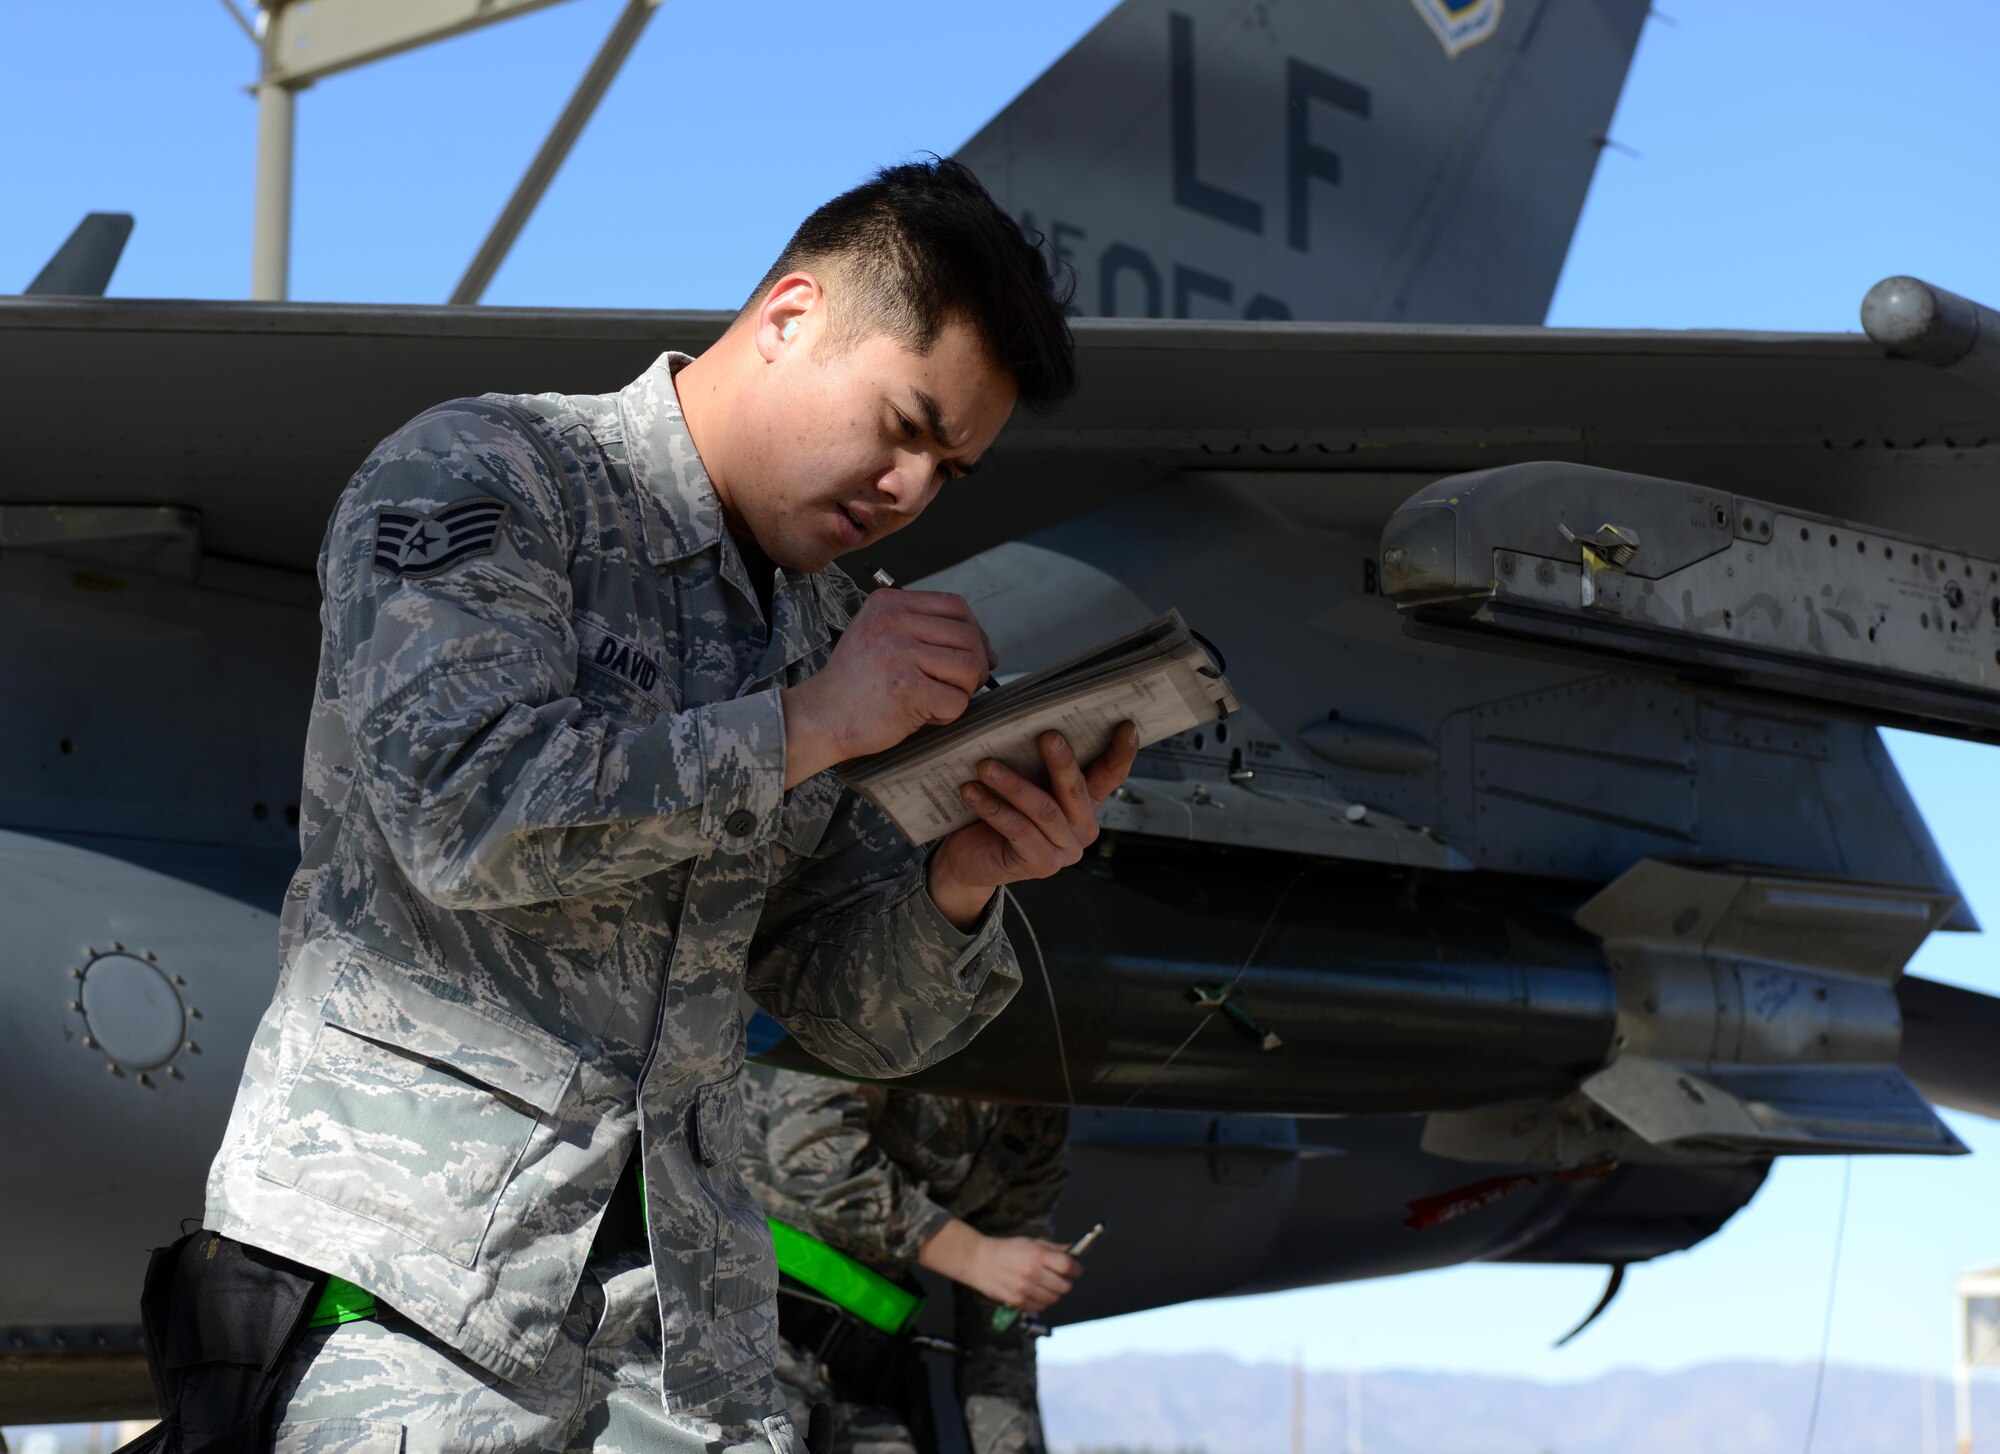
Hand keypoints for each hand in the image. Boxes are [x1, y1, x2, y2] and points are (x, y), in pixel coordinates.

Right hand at [781, 589, 995, 787]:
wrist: (818, 717)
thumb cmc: (854, 684)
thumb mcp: (878, 635)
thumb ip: (922, 630)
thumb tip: (985, 649)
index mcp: (888, 604)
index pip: (956, 606)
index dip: (975, 632)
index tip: (973, 655)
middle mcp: (893, 623)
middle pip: (968, 636)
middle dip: (976, 665)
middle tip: (962, 686)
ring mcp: (899, 654)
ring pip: (969, 667)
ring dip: (964, 691)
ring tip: (940, 700)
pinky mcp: (906, 689)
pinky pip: (956, 701)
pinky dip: (949, 714)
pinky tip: (927, 715)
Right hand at [920, 1222, 1080, 1312]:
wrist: (979, 1261)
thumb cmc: (1006, 1249)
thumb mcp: (1030, 1242)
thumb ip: (1053, 1248)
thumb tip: (1073, 1249)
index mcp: (1037, 1255)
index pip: (1068, 1266)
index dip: (1077, 1268)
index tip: (1077, 1269)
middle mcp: (1033, 1273)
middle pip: (1065, 1286)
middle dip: (1066, 1282)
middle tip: (1060, 1277)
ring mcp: (1025, 1289)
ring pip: (1054, 1298)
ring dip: (1054, 1292)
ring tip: (1045, 1284)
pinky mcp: (1018, 1302)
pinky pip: (1041, 1306)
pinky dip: (1042, 1301)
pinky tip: (1035, 1291)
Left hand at [926, 723, 1139, 928]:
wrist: (971, 860)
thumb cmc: (998, 812)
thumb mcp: (1023, 782)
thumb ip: (1034, 761)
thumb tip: (1027, 715)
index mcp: (1085, 802)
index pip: (1111, 774)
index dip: (1121, 752)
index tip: (1126, 725)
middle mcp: (1082, 827)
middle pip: (1076, 789)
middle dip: (1062, 761)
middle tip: (1046, 735)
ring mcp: (1065, 850)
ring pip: (1044, 810)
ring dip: (1013, 785)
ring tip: (986, 766)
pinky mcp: (1040, 864)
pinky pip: (1018, 830)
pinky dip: (993, 809)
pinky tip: (972, 792)